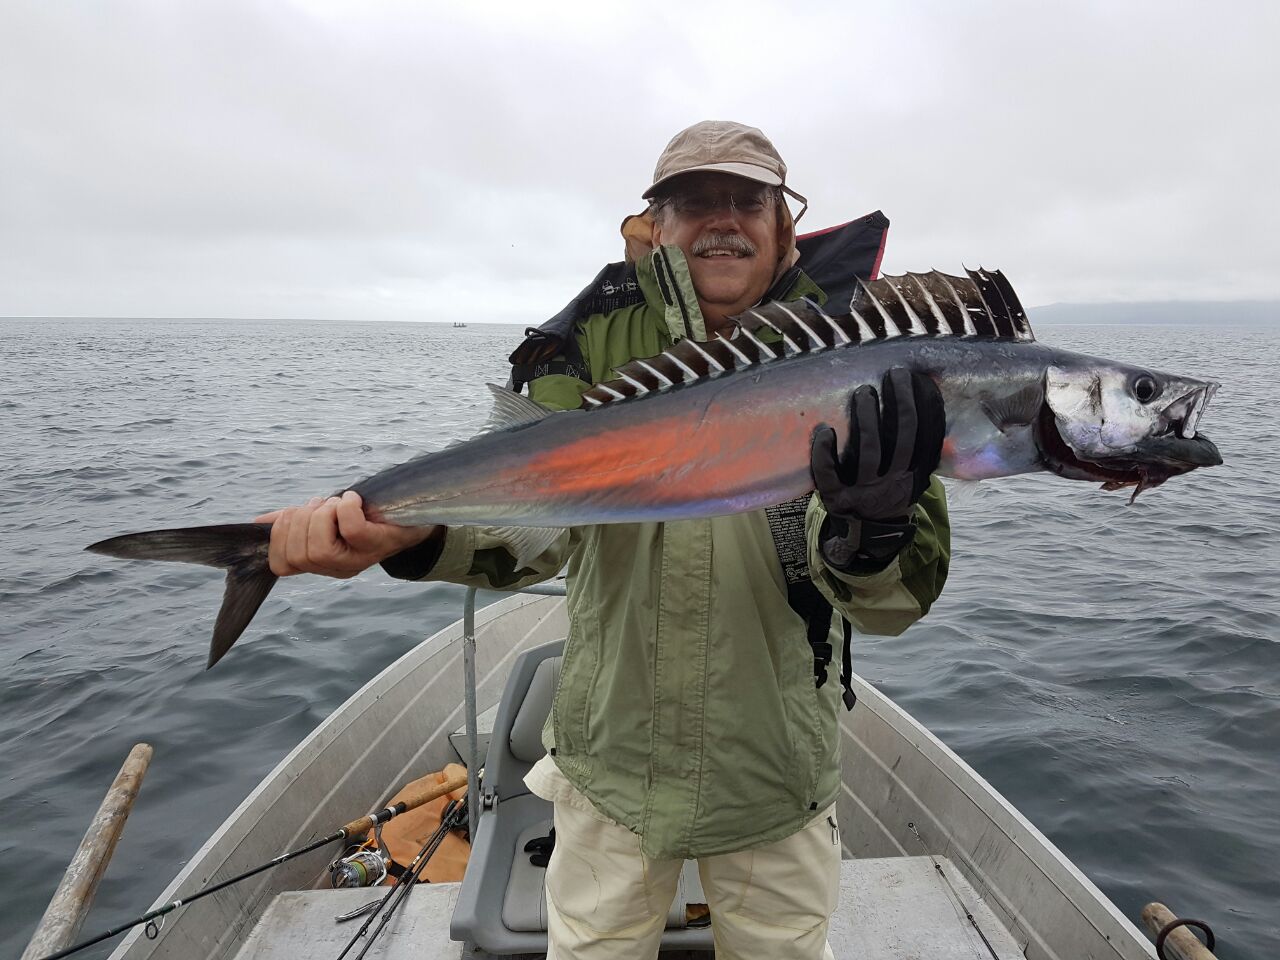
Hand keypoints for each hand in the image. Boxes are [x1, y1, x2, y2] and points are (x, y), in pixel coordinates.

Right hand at [253, 491, 438, 577]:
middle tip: (320, 506)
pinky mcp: (378, 544)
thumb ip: (295, 521)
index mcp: (320, 562)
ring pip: (319, 546)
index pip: (281, 565)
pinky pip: (351, 529)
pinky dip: (345, 508)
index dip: (278, 537)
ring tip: (335, 503)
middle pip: (299, 554)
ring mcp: (358, 559)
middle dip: (301, 520)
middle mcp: (338, 567)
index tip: (292, 515)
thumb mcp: (326, 519)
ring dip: (322, 514)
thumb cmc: (365, 516)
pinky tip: (352, 500)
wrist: (412, 516)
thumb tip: (259, 522)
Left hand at [809, 367, 944, 567]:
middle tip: (893, 376)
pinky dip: (825, 452)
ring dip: (866, 419)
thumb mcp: (910, 476)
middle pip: (899, 439)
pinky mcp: (836, 498)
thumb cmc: (887, 491)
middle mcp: (890, 482)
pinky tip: (825, 430)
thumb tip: (928, 403)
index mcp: (911, 474)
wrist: (869, 534)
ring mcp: (863, 491)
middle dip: (898, 403)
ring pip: (869, 452)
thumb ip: (918, 450)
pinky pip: (829, 474)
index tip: (913, 379)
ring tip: (864, 392)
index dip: (918, 406)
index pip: (920, 436)